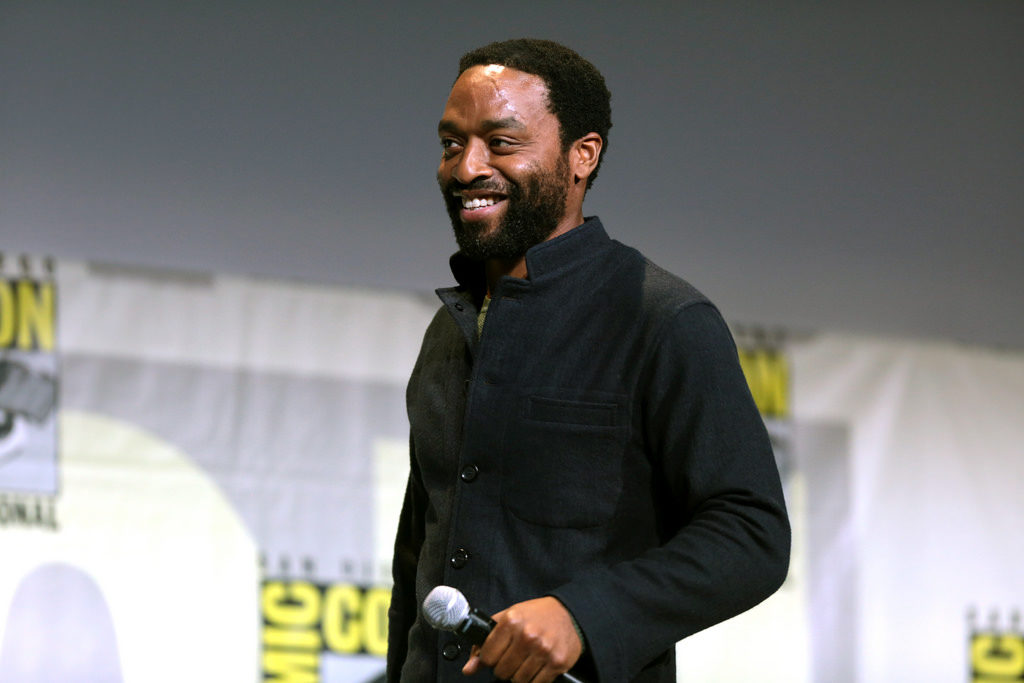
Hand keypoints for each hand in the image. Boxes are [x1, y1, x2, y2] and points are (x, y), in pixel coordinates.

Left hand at [462, 596, 582, 681]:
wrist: (568, 613)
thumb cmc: (536, 616)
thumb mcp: (508, 619)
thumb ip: (485, 643)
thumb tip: (469, 668)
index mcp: (511, 622)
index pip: (487, 657)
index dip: (489, 659)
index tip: (495, 655)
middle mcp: (527, 636)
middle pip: (502, 672)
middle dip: (504, 668)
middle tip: (513, 657)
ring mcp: (543, 650)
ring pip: (518, 680)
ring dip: (519, 675)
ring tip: (525, 660)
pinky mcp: (557, 663)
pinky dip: (533, 679)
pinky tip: (536, 666)